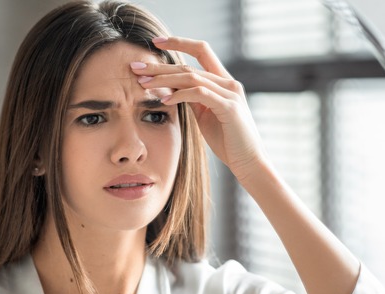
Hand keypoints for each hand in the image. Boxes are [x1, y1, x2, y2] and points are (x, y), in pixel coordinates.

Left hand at [131, 36, 264, 180]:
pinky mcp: (229, 107)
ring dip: (164, 79)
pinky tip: (165, 99)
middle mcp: (229, 83)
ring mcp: (230, 93)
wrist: (249, 162)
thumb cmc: (227, 141)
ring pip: (191, 77)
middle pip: (189, 66)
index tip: (155, 42)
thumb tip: (171, 88)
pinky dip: (180, 94)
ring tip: (143, 83)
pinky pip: (200, 94)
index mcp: (224, 82)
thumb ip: (192, 99)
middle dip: (159, 66)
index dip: (178, 43)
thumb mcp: (205, 115)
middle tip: (135, 67)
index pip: (201, 51)